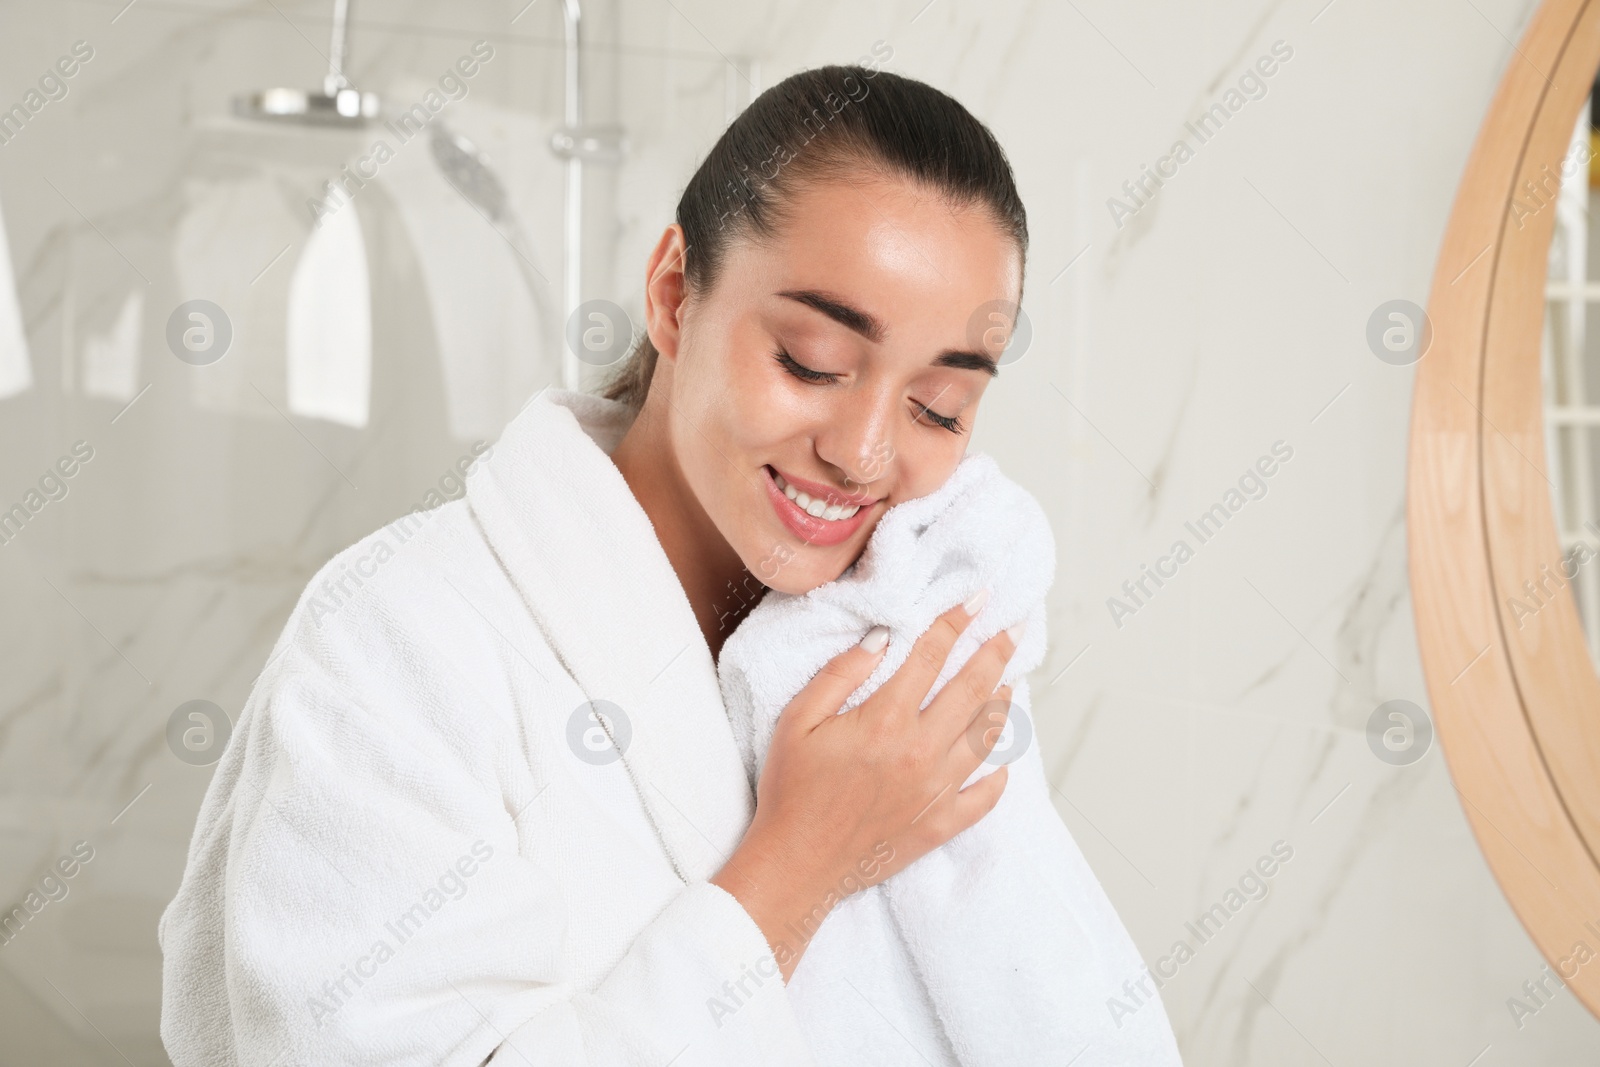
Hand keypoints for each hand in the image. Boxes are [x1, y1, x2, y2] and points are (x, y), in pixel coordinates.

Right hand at [710, 593, 1018, 979]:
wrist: (796, 864)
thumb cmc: (791, 791)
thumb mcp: (798, 720)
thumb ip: (841, 674)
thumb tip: (883, 639)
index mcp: (885, 720)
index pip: (932, 656)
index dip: (957, 622)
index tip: (978, 599)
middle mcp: (920, 751)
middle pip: (973, 690)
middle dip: (997, 653)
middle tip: (1014, 629)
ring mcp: (936, 790)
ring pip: (987, 738)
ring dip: (1002, 705)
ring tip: (1009, 684)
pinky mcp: (940, 824)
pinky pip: (986, 798)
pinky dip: (999, 777)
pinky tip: (1000, 764)